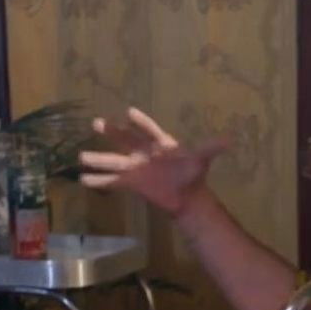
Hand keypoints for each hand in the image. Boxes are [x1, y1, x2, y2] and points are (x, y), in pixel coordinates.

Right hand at [80, 107, 226, 215]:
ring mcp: (134, 167)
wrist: (185, 196)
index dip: (140, 123)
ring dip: (98, 159)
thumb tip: (230, 140)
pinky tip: (83, 180)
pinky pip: (111, 181)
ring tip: (81, 156)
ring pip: (113, 161)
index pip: (149, 130)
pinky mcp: (130, 183)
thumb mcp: (201, 161)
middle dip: (112, 132)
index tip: (130, 113)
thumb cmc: (192, 175)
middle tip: (97, 123)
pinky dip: (99, 181)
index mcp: (160, 144)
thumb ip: (211, 149)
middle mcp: (143, 152)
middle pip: (125, 140)